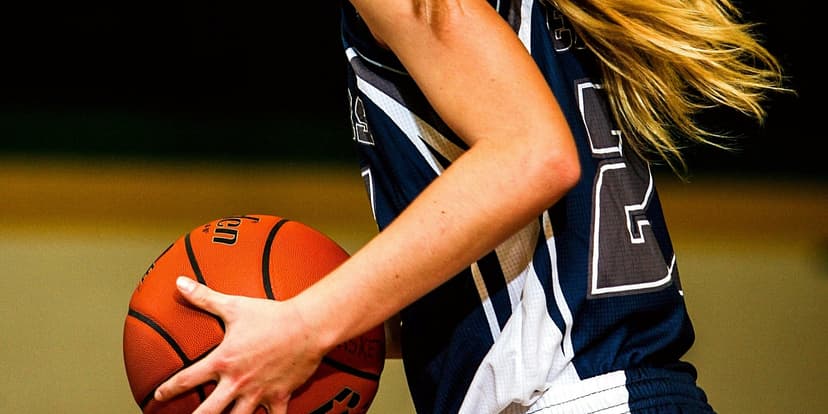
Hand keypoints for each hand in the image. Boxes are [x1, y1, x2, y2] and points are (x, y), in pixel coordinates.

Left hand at [154, 276, 326, 413]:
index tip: (159, 395)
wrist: (307, 326)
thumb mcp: (234, 306)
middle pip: (208, 411)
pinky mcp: (279, 396)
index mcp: (223, 361)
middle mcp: (237, 381)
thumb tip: (180, 282)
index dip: (169, 389)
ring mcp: (258, 392)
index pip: (187, 379)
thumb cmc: (271, 316)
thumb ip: (204, 297)